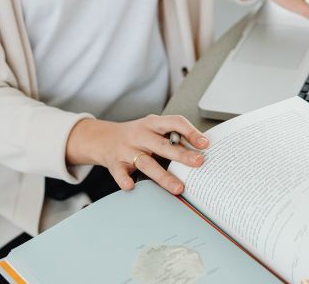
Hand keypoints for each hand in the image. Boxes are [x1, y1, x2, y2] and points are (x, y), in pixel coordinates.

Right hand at [65, 115, 208, 194]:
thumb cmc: (136, 135)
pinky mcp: (115, 163)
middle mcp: (140, 135)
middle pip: (162, 145)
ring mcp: (126, 149)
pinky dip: (125, 180)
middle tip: (198, 162)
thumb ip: (172, 137)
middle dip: (181, 154)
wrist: (104, 138)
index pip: (174, 122)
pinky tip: (132, 186)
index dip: (190, 132)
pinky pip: (120, 173)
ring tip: (178, 187)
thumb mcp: (153, 129)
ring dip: (163, 176)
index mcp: (153, 124)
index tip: (204, 143)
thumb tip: (200, 150)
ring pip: (145, 162)